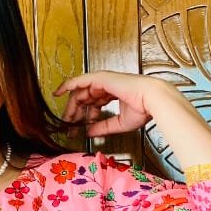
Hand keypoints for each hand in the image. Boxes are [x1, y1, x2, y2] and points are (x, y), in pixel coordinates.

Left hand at [54, 70, 177, 137]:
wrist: (151, 100)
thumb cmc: (142, 109)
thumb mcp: (118, 123)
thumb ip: (102, 127)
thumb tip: (89, 132)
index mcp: (112, 94)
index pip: (92, 104)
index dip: (84, 116)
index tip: (76, 128)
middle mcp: (106, 86)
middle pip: (83, 98)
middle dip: (74, 113)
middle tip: (67, 126)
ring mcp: (102, 81)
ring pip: (79, 92)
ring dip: (71, 106)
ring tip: (65, 118)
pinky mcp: (100, 78)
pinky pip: (79, 81)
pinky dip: (68, 85)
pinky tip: (58, 92)